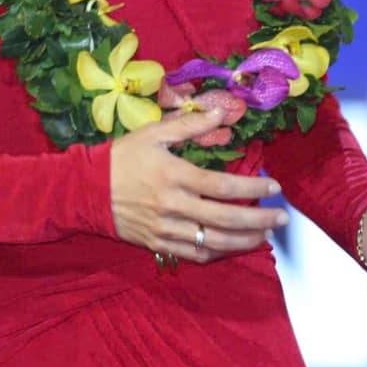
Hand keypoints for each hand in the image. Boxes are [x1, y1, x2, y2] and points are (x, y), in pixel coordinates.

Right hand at [110, 112, 286, 261]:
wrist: (85, 190)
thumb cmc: (121, 157)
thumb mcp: (153, 133)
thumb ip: (190, 124)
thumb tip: (222, 112)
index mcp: (175, 176)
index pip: (224, 186)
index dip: (254, 189)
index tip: (275, 187)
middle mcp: (173, 206)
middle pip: (225, 218)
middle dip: (259, 220)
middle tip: (282, 219)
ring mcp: (166, 229)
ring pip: (213, 241)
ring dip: (244, 241)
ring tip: (264, 236)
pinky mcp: (157, 244)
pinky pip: (193, 254)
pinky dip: (216, 253)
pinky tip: (232, 247)